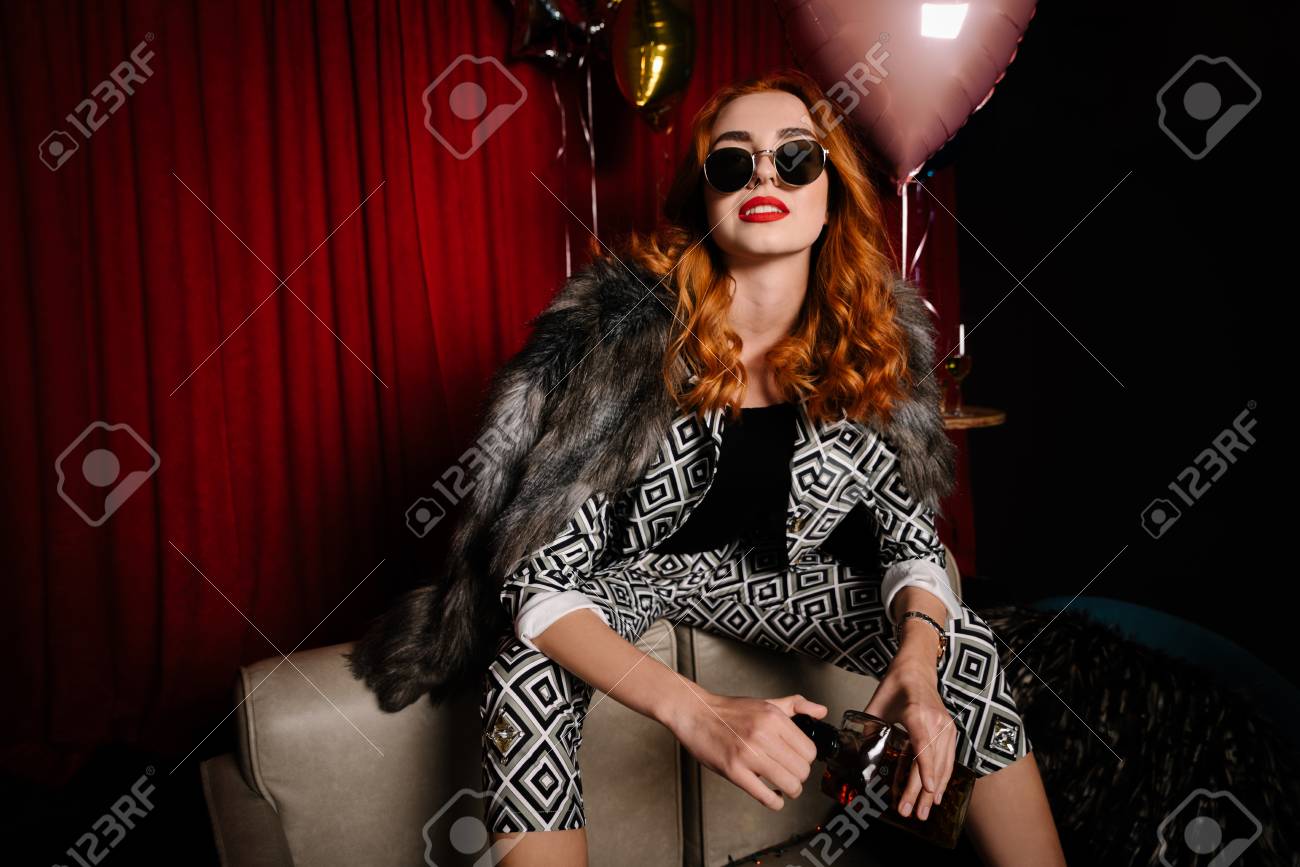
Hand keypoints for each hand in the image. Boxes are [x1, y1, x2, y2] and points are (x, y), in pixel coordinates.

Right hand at [666, 691, 827, 809]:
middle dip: (799, 777)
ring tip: (782, 786)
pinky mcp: (734, 771)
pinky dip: (774, 802)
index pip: (809, 751)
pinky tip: (772, 796)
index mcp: (773, 718)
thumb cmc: (729, 711)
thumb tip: (821, 712)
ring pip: (789, 784)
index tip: (798, 762)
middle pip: (802, 770)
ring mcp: (748, 754)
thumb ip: (796, 705)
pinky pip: (766, 796)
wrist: (695, 714)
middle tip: (790, 774)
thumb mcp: (765, 702)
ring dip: (789, 790)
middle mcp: (763, 734)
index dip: (806, 761)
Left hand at [864, 655, 955, 821]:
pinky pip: (948, 760)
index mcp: (916, 713)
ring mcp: (946, 727)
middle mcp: (936, 721)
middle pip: (931, 762)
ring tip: (923, 811)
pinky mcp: (950, 731)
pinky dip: (942, 778)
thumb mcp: (876, 705)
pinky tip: (935, 794)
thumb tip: (858, 755)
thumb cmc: (896, 685)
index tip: (926, 789)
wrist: (917, 669)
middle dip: (921, 791)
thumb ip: (868, 729)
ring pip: (943, 765)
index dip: (925, 768)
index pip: (923, 745)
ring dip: (933, 791)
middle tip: (911, 813)